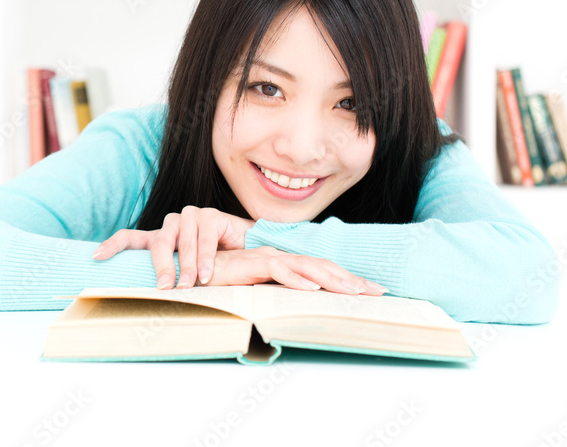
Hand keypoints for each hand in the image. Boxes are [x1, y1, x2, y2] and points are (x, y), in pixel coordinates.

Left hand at [92, 206, 254, 288]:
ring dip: (187, 266)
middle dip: (161, 267)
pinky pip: (205, 237)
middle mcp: (172, 223)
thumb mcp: (187, 273)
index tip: (96, 257)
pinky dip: (206, 258)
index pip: (130, 237)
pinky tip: (207, 274)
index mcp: (160, 237)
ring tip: (190, 285)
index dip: (112, 245)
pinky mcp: (210, 215)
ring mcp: (191, 216)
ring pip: (183, 242)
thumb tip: (152, 302)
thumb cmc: (213, 266)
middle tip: (165, 288)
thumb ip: (170, 279)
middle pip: (158, 243)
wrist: (246, 252)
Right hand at [200, 247, 386, 294]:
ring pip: (305, 267)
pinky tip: (313, 290)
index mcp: (281, 264)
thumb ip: (272, 294)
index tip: (371, 291)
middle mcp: (277, 258)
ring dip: (332, 279)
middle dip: (351, 279)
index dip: (346, 279)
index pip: (320, 270)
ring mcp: (265, 259)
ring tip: (355, 291)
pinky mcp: (250, 265)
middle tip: (378, 292)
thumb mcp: (252, 290)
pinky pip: (276, 271)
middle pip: (321, 267)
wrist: (187, 268)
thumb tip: (296, 310)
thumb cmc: (218, 280)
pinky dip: (296, 280)